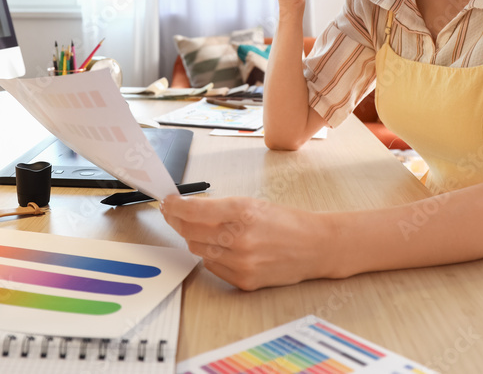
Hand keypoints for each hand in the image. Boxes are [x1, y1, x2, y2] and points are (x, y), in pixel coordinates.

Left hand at [160, 193, 327, 290]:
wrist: (315, 247)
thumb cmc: (286, 222)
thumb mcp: (253, 203)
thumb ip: (220, 208)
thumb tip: (188, 209)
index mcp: (243, 212)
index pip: (193, 211)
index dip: (174, 206)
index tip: (167, 202)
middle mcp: (240, 238)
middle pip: (189, 232)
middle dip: (177, 221)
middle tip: (172, 214)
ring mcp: (241, 262)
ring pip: (197, 250)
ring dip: (194, 238)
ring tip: (201, 230)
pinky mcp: (244, 281)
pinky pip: (212, 266)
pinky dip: (211, 255)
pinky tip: (222, 247)